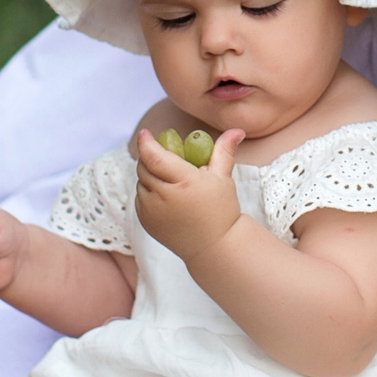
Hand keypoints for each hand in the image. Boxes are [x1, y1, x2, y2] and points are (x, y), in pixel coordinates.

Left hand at [132, 127, 245, 265]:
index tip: (145, 133)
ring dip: (149, 175)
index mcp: (184, 183)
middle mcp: (164, 197)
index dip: (146, 143)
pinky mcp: (146, 222)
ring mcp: (152, 212)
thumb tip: (237, 130)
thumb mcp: (223, 178)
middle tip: (162, 154)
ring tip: (169, 179)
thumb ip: (224, 150)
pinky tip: (165, 195)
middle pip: (144, 167)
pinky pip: (140, 198)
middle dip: (150, 157)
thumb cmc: (221, 209)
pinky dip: (148, 191)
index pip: (154, 157)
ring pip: (141, 182)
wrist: (213, 247)